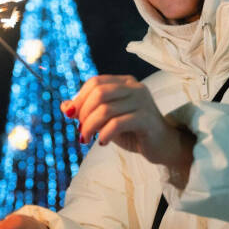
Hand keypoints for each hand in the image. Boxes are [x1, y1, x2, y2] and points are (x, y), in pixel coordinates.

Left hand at [61, 75, 194, 183]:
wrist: (162, 146)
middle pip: (98, 93)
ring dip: (90, 126)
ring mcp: (142, 101)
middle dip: (83, 113)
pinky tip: (102, 143)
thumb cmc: (133, 130)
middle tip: (81, 131)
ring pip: (105, 109)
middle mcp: (134, 87)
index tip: (72, 117)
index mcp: (124, 82)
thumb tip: (66, 107)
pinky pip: (117, 123)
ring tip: (86, 139)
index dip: (79, 98)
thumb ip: (88, 111)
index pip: (95, 82)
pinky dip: (104, 134)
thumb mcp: (107, 119)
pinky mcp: (146, 118)